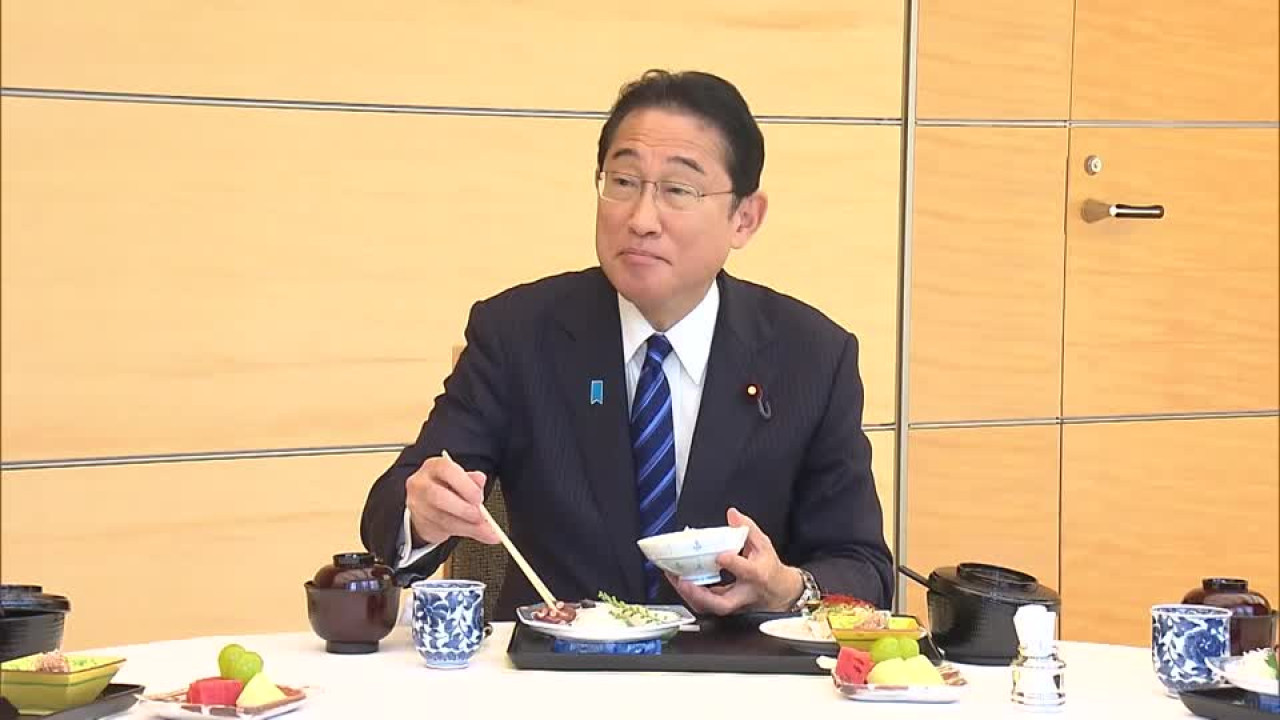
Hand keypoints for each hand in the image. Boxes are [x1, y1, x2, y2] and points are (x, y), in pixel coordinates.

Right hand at [405, 455, 499, 545]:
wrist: (429, 504)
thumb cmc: (448, 488)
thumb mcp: (461, 479)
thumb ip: (472, 480)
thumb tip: (481, 479)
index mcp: (434, 466)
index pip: (446, 470)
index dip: (464, 484)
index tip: (478, 498)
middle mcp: (421, 484)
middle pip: (438, 496)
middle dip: (463, 508)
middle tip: (480, 516)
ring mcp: (417, 505)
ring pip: (441, 517)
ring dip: (466, 525)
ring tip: (484, 529)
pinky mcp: (420, 523)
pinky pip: (441, 529)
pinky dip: (461, 531)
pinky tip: (473, 531)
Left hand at [668, 507, 803, 614]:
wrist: (779, 593)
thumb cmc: (769, 569)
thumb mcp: (764, 545)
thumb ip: (748, 529)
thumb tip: (732, 514)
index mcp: (757, 575)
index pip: (747, 572)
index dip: (733, 564)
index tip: (720, 556)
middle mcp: (744, 594)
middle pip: (723, 603)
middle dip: (701, 595)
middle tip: (684, 581)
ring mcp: (734, 605)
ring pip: (710, 608)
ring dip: (689, 596)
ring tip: (674, 579)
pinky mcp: (725, 608)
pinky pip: (705, 605)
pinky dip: (690, 595)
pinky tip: (679, 581)